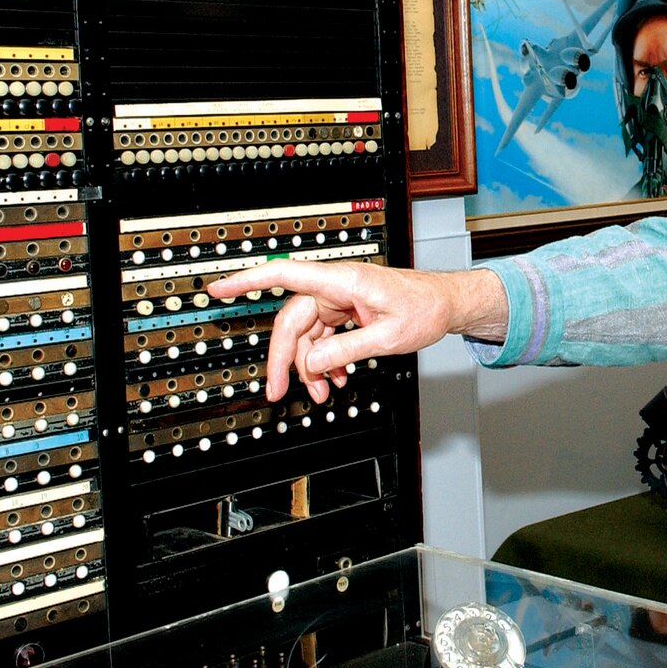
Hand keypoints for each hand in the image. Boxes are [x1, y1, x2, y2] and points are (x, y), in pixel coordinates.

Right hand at [206, 262, 506, 402]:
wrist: (446, 304)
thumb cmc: (424, 308)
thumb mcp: (387, 338)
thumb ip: (347, 350)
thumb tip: (313, 364)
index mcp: (342, 282)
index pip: (284, 274)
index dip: (247, 281)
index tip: (219, 288)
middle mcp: (336, 287)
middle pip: (292, 321)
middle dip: (285, 359)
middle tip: (278, 390)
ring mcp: (340, 299)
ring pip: (307, 333)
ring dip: (310, 366)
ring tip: (323, 393)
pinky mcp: (346, 310)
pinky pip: (323, 335)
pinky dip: (326, 359)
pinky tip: (337, 378)